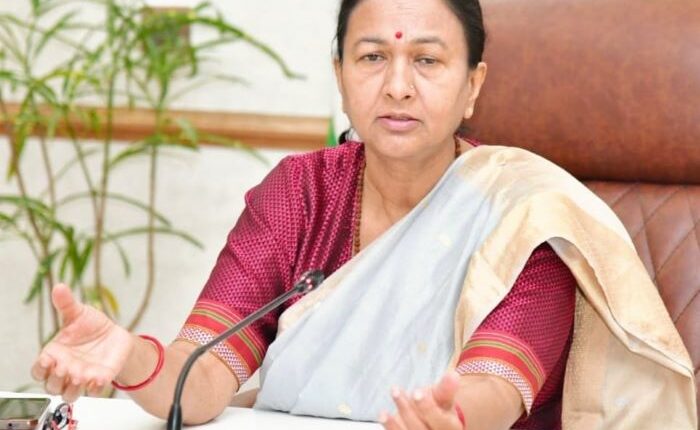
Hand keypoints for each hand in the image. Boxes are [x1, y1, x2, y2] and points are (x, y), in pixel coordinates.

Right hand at [30, 284, 133, 401]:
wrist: (116, 335)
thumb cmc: (92, 327)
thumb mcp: (79, 313)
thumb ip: (66, 303)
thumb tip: (60, 287)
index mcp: (55, 355)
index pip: (38, 370)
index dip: (40, 368)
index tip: (48, 360)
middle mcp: (65, 370)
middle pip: (51, 386)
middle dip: (56, 380)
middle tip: (64, 368)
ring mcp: (82, 377)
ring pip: (69, 395)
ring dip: (72, 388)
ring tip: (80, 375)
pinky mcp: (99, 380)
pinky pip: (94, 392)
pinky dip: (95, 388)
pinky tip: (99, 378)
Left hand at [380, 371, 464, 429]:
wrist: (428, 418)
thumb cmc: (438, 406)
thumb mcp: (443, 397)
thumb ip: (446, 389)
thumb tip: (453, 375)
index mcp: (451, 428)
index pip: (441, 422)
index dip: (428, 408)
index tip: (416, 392)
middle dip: (407, 411)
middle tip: (396, 391)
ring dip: (393, 424)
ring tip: (383, 410)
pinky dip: (390, 427)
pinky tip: (383, 416)